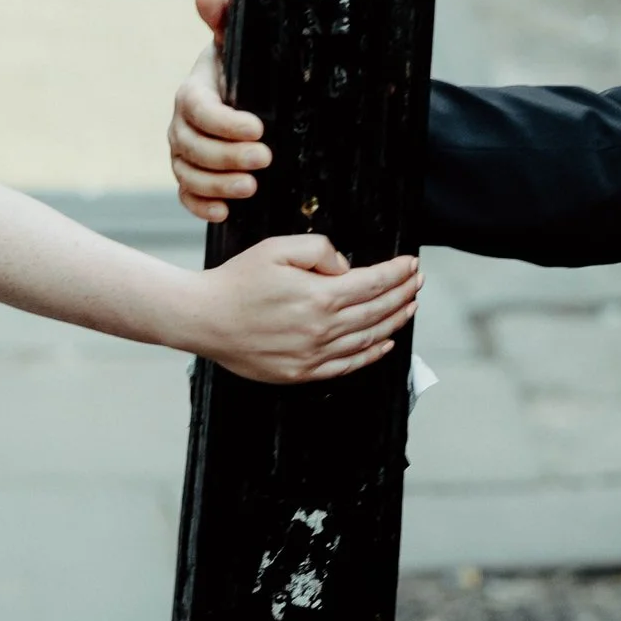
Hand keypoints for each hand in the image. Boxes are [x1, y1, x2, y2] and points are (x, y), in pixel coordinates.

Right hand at [171, 0, 270, 222]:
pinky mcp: (192, 179)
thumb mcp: (238, 43)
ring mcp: (184, 154)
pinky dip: (202, 207)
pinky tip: (226, 213)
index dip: (224, 122)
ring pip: (188, 174)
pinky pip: (186, 197)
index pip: (197, 109)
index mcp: (193, 91)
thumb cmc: (243, 68)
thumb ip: (224, 18)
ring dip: (218, 185)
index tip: (257, 128)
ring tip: (252, 187)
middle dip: (227, 156)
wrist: (247, 98)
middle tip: (265, 159)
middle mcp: (182, 125)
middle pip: (192, 146)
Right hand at [193, 230, 419, 383]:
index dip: (397, 273)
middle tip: (417, 283)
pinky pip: (347, 365)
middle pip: (377, 311)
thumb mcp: (277, 248)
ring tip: (409, 308)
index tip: (411, 264)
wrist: (204, 318)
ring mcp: (313, 354)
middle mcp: (322, 329)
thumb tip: (346, 267)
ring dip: (394, 322)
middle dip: (402, 294)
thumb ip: (318, 250)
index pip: (373, 283)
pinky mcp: (301, 372)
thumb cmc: (237, 280)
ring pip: (367, 338)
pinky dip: (371, 355)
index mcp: (319, 296)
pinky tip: (385, 344)